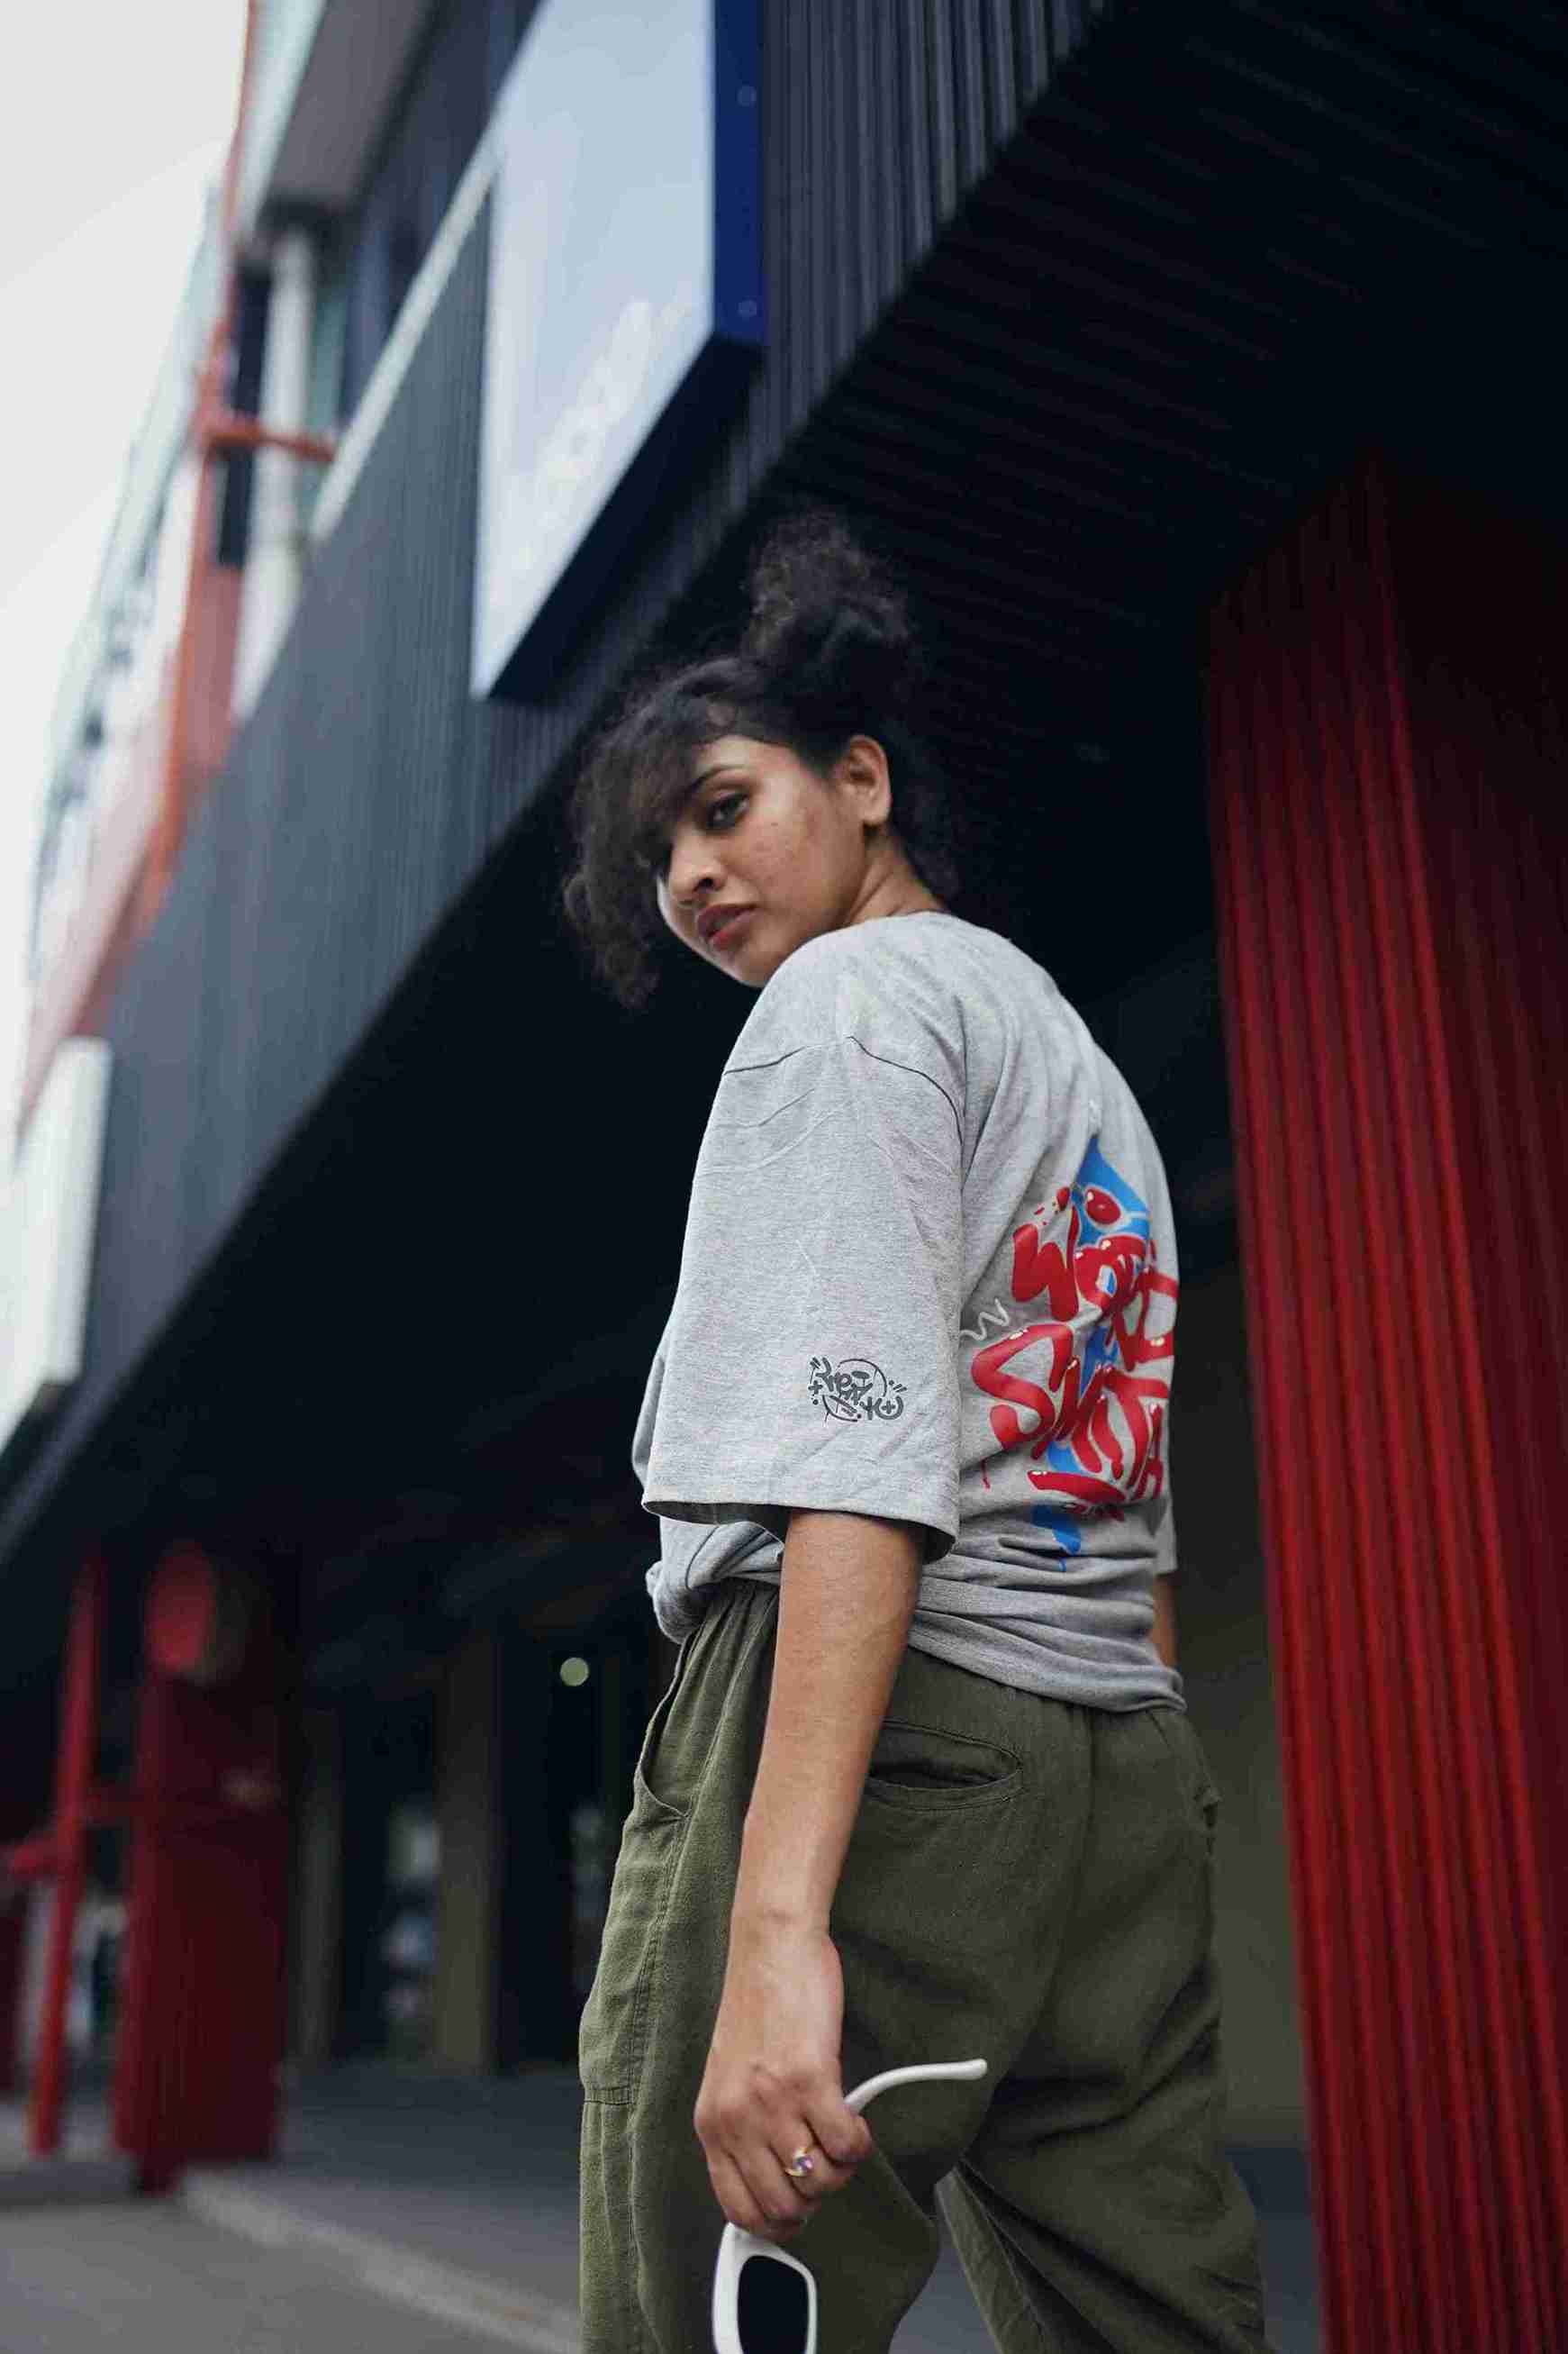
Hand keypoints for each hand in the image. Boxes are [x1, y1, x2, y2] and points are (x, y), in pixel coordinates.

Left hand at [694, 1917, 873, 2241]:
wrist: (771, 1945)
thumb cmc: (759, 2004)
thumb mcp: (732, 2077)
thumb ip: (745, 2128)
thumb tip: (781, 2180)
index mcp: (712, 2124)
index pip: (739, 2210)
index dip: (776, 2222)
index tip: (799, 2206)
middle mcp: (736, 2120)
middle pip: (785, 2207)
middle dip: (815, 2197)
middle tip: (826, 2163)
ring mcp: (772, 2102)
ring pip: (819, 2182)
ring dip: (841, 2168)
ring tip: (841, 2135)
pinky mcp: (810, 2079)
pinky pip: (846, 2146)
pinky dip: (860, 2143)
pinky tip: (855, 2119)